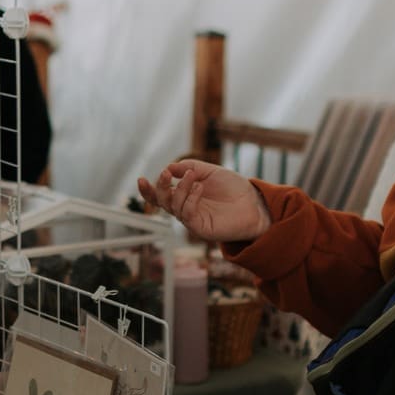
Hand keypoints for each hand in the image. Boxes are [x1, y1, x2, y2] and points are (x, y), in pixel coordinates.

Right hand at [135, 160, 271, 243]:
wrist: (254, 203)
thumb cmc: (233, 188)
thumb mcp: (209, 171)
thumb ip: (190, 167)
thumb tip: (170, 167)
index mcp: (185, 196)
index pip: (161, 196)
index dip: (148, 190)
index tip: (140, 179)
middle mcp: (185, 209)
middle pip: (162, 202)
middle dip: (160, 188)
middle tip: (166, 174)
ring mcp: (193, 220)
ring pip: (174, 207)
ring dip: (180, 189)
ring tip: (195, 177)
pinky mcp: (201, 228)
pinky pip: (187, 214)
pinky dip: (190, 199)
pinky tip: (199, 188)